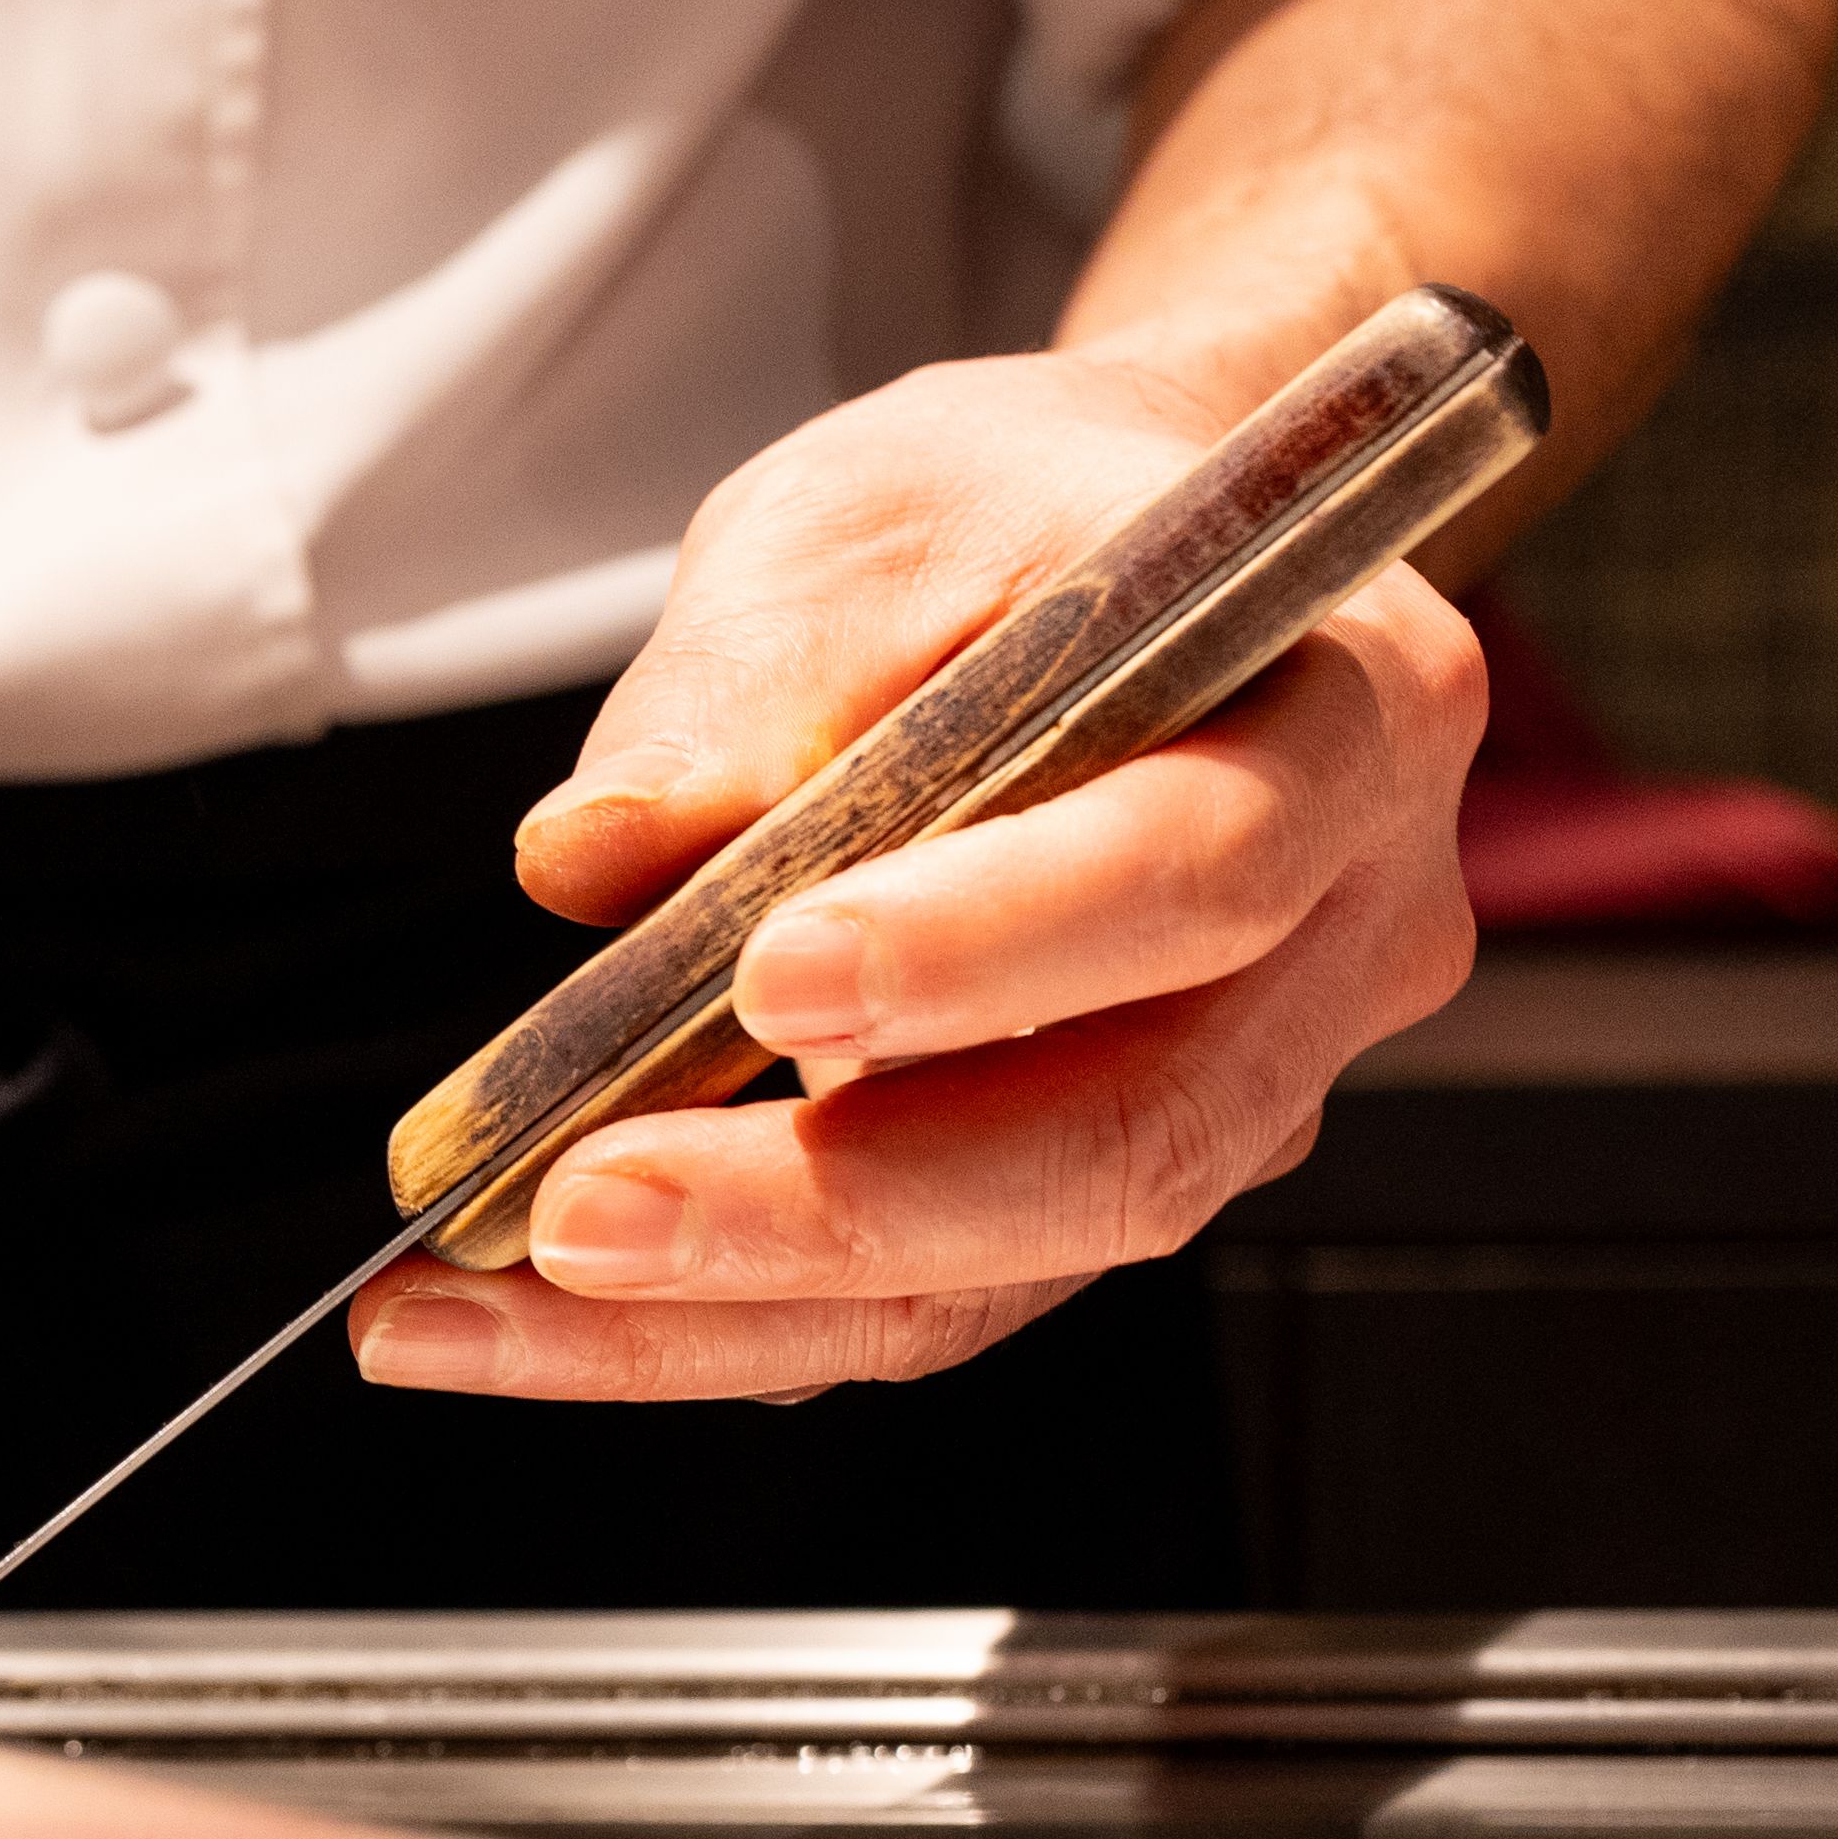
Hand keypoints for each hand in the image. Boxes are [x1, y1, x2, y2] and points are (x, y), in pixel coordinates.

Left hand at [348, 345, 1484, 1407]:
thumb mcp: (872, 517)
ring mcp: (1256, 1084)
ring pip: (1017, 1262)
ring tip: (489, 1308)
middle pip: (1121, 1137)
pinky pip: (947, 1291)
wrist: (1123, 542)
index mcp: (1347, 714)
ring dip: (739, 1305)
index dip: (988, 944)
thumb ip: (746, 684)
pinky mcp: (1131, 1171)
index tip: (764, 976)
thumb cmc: (1022, 513)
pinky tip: (548, 1324)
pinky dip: (736, 1319)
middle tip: (579, 1214)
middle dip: (830, 1202)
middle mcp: (1346, 935)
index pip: (1195, 868)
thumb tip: (595, 857)